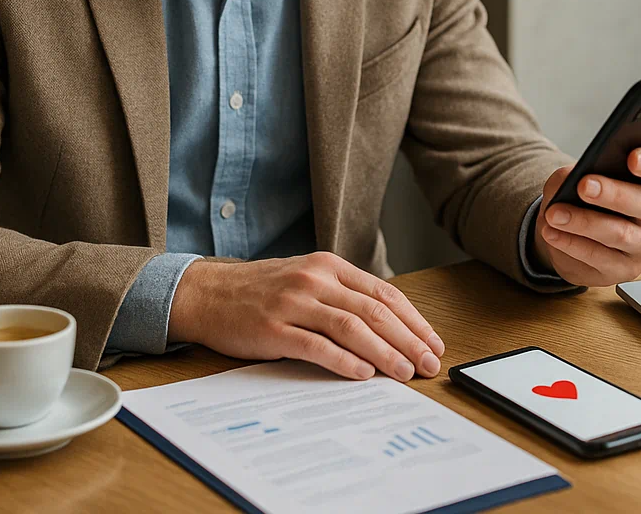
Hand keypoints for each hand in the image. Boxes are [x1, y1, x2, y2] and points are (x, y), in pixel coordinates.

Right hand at [168, 252, 444, 381]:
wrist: (206, 293)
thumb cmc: (261, 291)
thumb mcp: (306, 280)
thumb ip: (342, 296)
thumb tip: (389, 328)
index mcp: (329, 266)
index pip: (384, 293)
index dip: (413, 321)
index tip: (433, 343)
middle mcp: (315, 279)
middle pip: (374, 311)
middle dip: (408, 340)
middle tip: (429, 365)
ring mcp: (293, 302)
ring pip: (351, 327)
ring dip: (384, 353)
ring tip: (404, 372)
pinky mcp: (273, 329)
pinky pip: (316, 346)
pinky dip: (344, 361)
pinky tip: (363, 374)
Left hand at [532, 148, 640, 285]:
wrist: (572, 232)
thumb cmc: (587, 195)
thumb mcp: (579, 175)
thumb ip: (578, 171)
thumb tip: (571, 180)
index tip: (633, 158)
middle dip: (614, 194)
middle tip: (584, 185)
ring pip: (622, 234)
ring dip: (585, 222)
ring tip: (555, 213)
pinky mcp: (626, 270)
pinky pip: (600, 258)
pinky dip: (572, 244)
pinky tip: (552, 233)